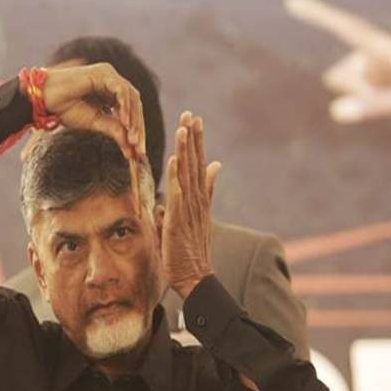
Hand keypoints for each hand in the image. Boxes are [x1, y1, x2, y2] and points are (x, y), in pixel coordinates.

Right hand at [41, 63, 145, 159]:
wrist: (43, 98)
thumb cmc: (63, 108)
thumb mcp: (93, 122)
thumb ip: (112, 128)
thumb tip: (130, 144)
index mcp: (110, 90)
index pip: (130, 109)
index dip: (136, 129)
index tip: (138, 152)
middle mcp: (111, 80)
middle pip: (134, 103)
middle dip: (138, 127)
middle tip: (140, 150)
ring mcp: (108, 74)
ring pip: (130, 97)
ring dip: (133, 120)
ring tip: (133, 140)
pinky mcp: (103, 73)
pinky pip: (120, 90)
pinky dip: (124, 106)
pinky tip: (124, 122)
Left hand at [161, 111, 220, 299]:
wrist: (195, 277)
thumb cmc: (192, 249)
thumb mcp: (199, 215)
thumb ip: (207, 189)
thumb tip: (215, 166)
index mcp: (199, 199)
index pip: (198, 164)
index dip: (197, 142)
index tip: (195, 119)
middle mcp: (195, 201)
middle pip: (195, 164)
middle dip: (193, 138)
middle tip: (191, 114)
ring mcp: (188, 210)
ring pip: (187, 174)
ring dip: (185, 150)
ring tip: (185, 128)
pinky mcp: (177, 221)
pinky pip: (177, 195)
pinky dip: (177, 177)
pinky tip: (175, 160)